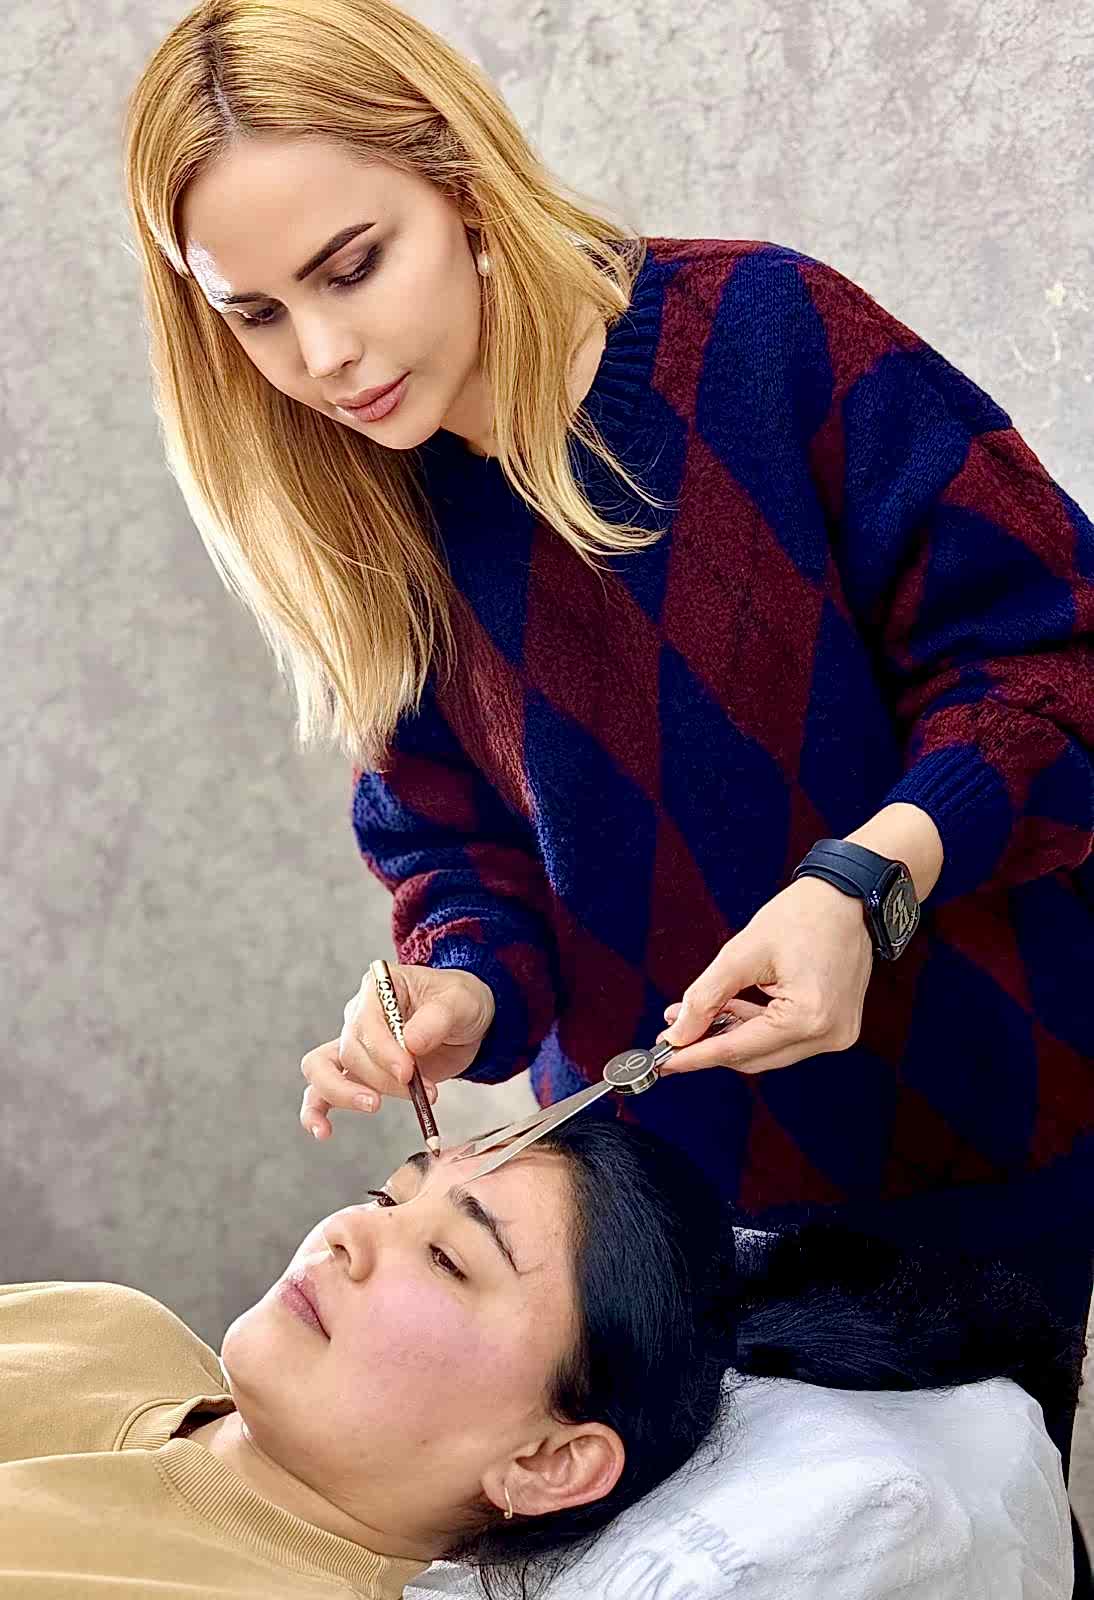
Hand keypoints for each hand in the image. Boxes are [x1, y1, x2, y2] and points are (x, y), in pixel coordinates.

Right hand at [299, 964, 494, 1139]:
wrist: (466, 1023)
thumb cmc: (459, 1002)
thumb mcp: (460, 1001)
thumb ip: (436, 1019)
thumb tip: (411, 1042)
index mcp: (379, 988)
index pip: (365, 1021)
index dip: (383, 1050)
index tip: (408, 1071)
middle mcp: (358, 1015)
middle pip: (349, 1051)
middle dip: (380, 1076)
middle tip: (412, 1088)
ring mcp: (354, 1046)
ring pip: (322, 1069)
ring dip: (343, 1093)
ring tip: (373, 1106)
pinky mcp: (358, 1074)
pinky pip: (322, 1091)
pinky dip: (317, 1111)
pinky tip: (323, 1131)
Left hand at [658, 877, 873, 1075]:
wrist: (848, 897)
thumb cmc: (803, 915)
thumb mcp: (742, 953)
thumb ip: (706, 997)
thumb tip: (679, 1033)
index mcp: (808, 1018)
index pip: (737, 1049)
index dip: (694, 1056)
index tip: (662, 1061)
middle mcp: (828, 1035)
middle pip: (752, 1058)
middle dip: (708, 1046)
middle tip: (672, 1033)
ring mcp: (836, 1034)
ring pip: (766, 1051)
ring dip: (729, 1036)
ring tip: (693, 1016)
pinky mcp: (835, 1026)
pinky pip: (784, 1039)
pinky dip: (754, 1028)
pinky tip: (727, 1010)